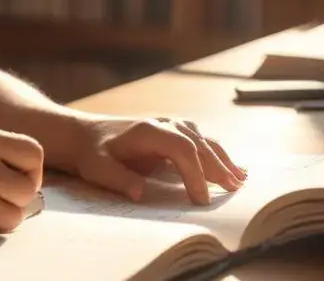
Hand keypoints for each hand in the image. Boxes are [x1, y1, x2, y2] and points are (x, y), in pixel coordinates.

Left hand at [67, 116, 247, 205]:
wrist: (84, 134)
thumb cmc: (92, 153)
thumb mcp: (98, 168)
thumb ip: (119, 179)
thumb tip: (141, 194)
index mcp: (147, 131)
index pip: (181, 149)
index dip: (195, 173)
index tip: (201, 199)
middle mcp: (162, 124)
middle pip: (197, 143)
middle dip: (217, 166)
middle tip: (234, 190)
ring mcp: (168, 125)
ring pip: (202, 140)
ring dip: (221, 159)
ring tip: (239, 180)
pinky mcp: (170, 131)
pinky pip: (198, 140)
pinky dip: (216, 152)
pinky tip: (231, 166)